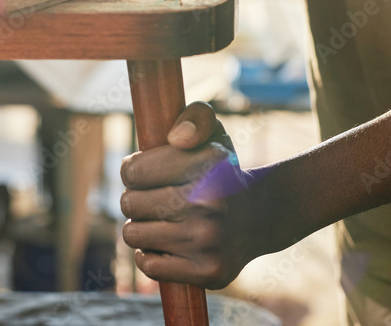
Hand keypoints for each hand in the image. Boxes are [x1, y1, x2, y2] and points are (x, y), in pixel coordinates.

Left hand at [119, 102, 269, 288]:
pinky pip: (149, 265)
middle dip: (137, 198)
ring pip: (133, 235)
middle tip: (156, 197)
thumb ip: (195, 118)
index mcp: (208, 165)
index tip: (145, 172)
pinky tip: (167, 243)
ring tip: (162, 220)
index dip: (133, 170)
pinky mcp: (208, 272)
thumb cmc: (223, 172)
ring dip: (141, 227)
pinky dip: (150, 254)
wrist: (261, 217)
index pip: (133, 171)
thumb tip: (177, 138)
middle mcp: (210, 204)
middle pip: (129, 203)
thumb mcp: (214, 134)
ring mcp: (208, 241)